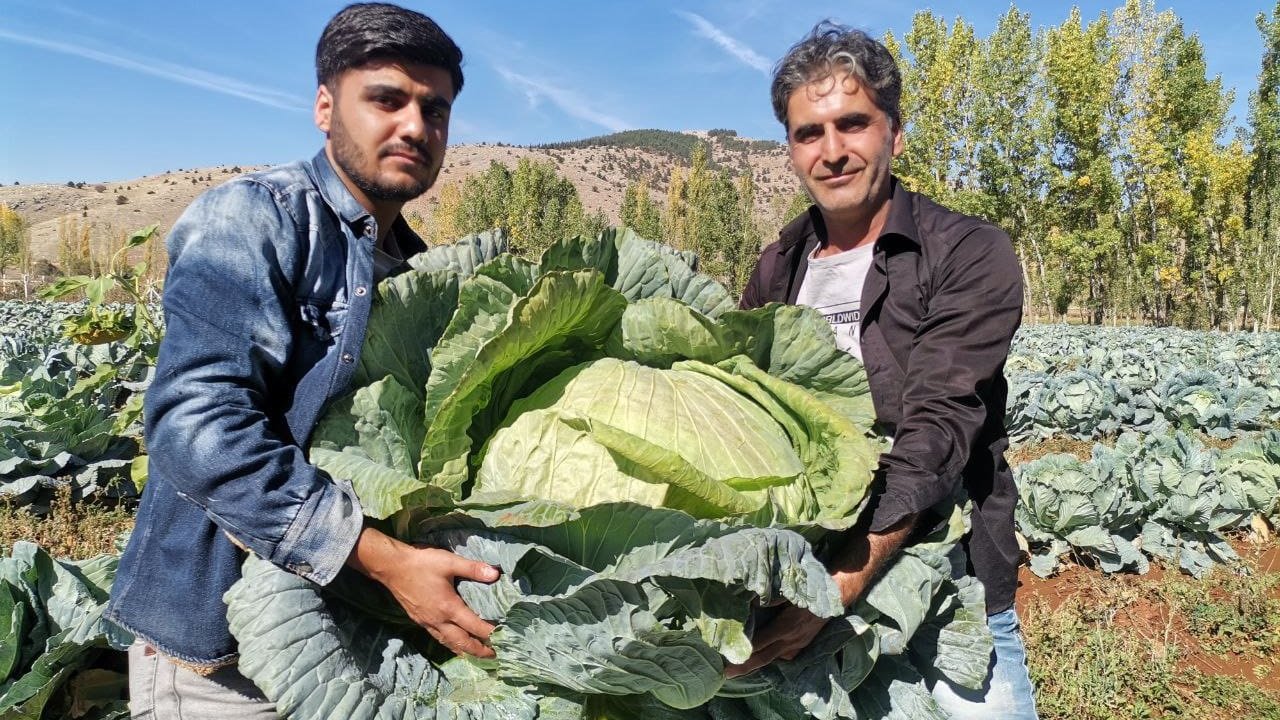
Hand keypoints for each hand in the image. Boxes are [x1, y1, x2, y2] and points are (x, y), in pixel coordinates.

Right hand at [348, 527, 498, 657]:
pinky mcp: (419, 620)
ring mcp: (427, 622)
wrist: (391, 567)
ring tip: (477, 654)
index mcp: (449, 608)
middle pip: (462, 643)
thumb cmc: (421, 564)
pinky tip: (454, 643)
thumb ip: (473, 568)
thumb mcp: (449, 562)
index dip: (490, 634)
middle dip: (479, 651)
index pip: (474, 627)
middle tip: (494, 655)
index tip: (504, 638)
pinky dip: (450, 644)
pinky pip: (438, 638)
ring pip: (449, 643)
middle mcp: (439, 620)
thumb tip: (495, 574)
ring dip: (465, 650)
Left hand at [724, 603, 827, 676]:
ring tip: (737, 669)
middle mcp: (790, 641)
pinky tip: (758, 658)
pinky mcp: (801, 647)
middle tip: (726, 674)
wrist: (835, 598)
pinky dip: (769, 657)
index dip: (744, 650)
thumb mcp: (788, 593)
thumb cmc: (808, 593)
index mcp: (785, 627)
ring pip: (772, 659)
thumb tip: (750, 602)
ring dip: (755, 664)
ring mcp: (797, 646)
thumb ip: (769, 599)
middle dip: (744, 667)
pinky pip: (782, 655)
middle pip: (763, 658)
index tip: (728, 656)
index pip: (760, 643)